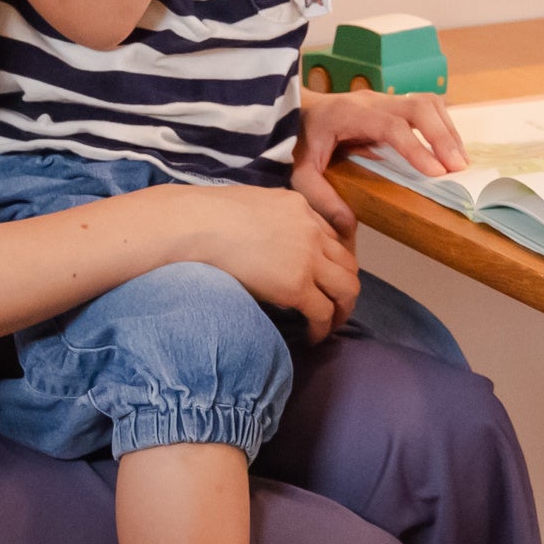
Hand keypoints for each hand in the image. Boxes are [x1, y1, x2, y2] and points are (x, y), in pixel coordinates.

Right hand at [165, 184, 357, 337]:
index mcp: (299, 207)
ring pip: (347, 289)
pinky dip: (322, 328)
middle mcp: (312, 230)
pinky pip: (323, 313)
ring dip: (342, 310)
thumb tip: (262, 239)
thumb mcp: (249, 206)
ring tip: (330, 325)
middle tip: (334, 306)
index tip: (322, 279)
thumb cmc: (205, 215)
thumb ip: (269, 220)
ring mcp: (308, 258)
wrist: (195, 225)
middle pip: (348, 264)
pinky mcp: (297, 285)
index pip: (331, 238)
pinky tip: (311, 337)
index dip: (330, 262)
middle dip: (344, 287)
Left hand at [290, 89, 465, 234]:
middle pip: (418, 106)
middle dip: (443, 136)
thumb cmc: (297, 142)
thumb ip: (319, 197)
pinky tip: (449, 150)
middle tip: (458, 169)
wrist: (294, 111)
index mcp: (348, 115)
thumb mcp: (299, 172)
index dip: (416, 148)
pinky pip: (426, 106)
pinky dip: (443, 126)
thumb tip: (347, 224)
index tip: (436, 173)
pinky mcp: (392, 103)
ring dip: (448, 130)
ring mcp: (383, 99)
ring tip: (460, 162)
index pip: (391, 126)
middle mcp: (370, 101)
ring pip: (427, 102)